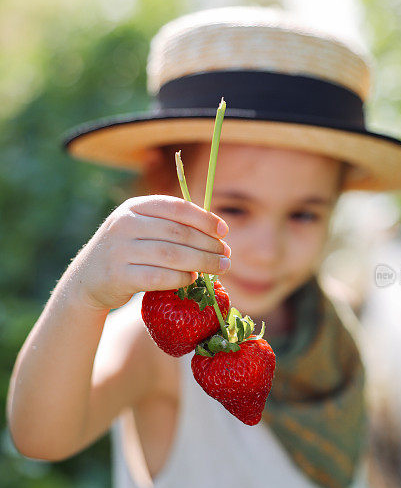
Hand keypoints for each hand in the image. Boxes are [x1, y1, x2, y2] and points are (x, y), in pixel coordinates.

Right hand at [67, 195, 230, 310]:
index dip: (204, 219)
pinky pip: (158, 277)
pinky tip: (193, 280)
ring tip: (220, 268)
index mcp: (134, 207)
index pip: (176, 208)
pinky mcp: (118, 276)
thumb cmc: (126, 252)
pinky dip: (181, 278)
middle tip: (227, 255)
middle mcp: (124, 224)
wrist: (87, 280)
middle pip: (178, 233)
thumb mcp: (141, 228)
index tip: (223, 231)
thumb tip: (217, 231)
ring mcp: (119, 250)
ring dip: (202, 262)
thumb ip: (171, 225)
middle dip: (208, 244)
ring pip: (172, 255)